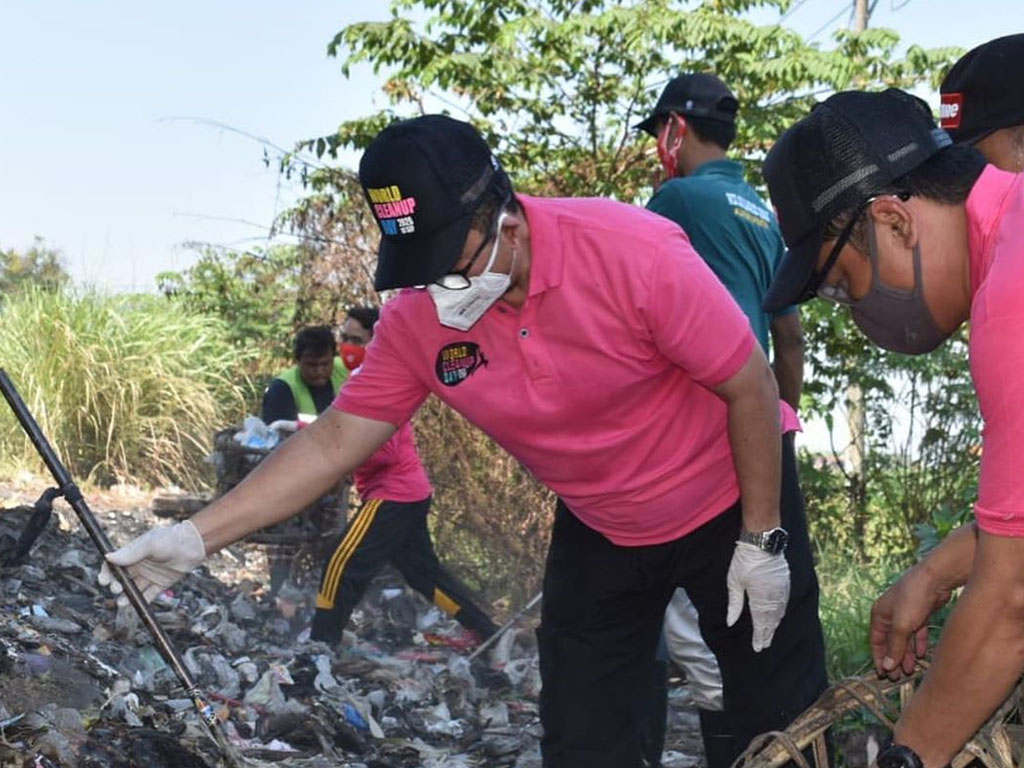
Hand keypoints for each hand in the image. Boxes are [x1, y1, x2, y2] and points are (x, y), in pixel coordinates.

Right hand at [97, 520, 206, 604]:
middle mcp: (139, 566)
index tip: (104, 580)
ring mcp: (149, 576)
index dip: (107, 573)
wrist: (194, 545)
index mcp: (133, 554)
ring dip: (126, 596)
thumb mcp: (149, 544)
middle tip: (117, 588)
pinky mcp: (160, 584)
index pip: (114, 565)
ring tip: (122, 602)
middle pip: (121, 579)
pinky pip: (148, 595)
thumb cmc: (170, 539)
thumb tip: (108, 557)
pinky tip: (136, 605)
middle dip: (116, 585)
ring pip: (133, 589)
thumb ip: (130, 552)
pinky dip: (142, 601)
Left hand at [726, 542, 790, 651]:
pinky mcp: (785, 582)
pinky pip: (784, 603)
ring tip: (770, 635)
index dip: (759, 637)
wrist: (762, 541)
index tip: (758, 647)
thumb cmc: (744, 560)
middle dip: (767, 634)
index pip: (760, 623)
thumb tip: (730, 623)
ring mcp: (782, 590)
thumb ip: (734, 604)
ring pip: (779, 613)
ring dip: (774, 625)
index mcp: (760, 598)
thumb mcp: (734, 581)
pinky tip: (778, 617)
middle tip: (764, 645)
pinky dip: (780, 613)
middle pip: (771, 621)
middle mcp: (773, 597)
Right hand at [870, 564, 951, 678]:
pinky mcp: (921, 613)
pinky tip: (921, 655)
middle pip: (890, 641)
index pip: (876, 641)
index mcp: (879, 615)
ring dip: (907, 654)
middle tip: (897, 677)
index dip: (879, 658)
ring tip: (910, 670)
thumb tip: (886, 666)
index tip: (883, 674)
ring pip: (905, 639)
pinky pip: (917, 633)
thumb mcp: (902, 626)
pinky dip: (918, 644)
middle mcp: (890, 614)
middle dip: (893, 658)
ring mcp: (906, 614)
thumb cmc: (913, 598)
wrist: (935, 579)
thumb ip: (895, 647)